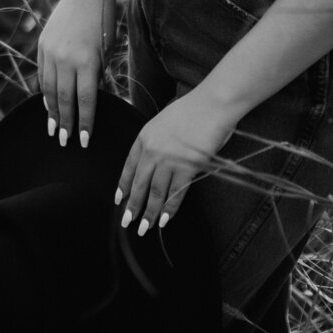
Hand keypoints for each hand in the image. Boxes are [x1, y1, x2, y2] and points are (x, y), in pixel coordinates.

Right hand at [36, 0, 114, 147]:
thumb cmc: (103, 22)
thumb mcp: (105, 51)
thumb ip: (96, 75)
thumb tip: (88, 99)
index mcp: (88, 62)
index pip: (86, 101)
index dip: (85, 123)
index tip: (84, 141)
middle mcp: (67, 59)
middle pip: (64, 99)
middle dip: (65, 123)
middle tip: (64, 141)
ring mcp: (51, 53)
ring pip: (49, 90)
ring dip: (51, 111)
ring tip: (52, 129)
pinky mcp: (42, 46)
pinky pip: (42, 75)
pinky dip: (45, 91)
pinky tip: (47, 104)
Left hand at [115, 87, 236, 235]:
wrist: (212, 105)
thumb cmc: (193, 109)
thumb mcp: (164, 120)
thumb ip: (156, 140)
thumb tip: (155, 161)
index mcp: (144, 137)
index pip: (129, 167)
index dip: (123, 186)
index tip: (119, 200)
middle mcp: (152, 151)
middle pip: (139, 184)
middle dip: (133, 206)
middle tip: (128, 222)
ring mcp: (168, 161)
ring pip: (155, 193)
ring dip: (149, 213)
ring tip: (144, 228)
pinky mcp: (187, 168)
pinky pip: (176, 194)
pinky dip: (169, 209)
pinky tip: (164, 220)